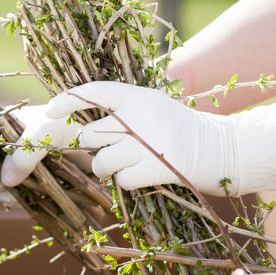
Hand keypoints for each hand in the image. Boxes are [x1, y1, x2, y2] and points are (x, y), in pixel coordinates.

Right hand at [0, 104, 85, 204]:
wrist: (99, 133)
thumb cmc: (68, 121)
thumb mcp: (46, 130)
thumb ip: (25, 152)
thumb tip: (4, 182)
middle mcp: (1, 145)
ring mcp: (15, 163)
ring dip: (0, 194)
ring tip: (13, 196)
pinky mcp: (30, 180)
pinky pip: (14, 195)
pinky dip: (15, 200)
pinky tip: (23, 201)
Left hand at [20, 81, 275, 195]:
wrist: (226, 149)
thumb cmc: (178, 131)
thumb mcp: (150, 110)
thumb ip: (119, 114)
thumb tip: (74, 126)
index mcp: (138, 96)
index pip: (95, 92)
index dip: (68, 100)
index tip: (49, 110)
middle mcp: (143, 115)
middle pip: (89, 134)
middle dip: (79, 149)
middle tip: (69, 160)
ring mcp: (152, 141)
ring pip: (102, 161)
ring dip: (108, 169)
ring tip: (133, 163)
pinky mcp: (161, 167)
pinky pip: (122, 181)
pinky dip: (128, 182)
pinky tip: (147, 175)